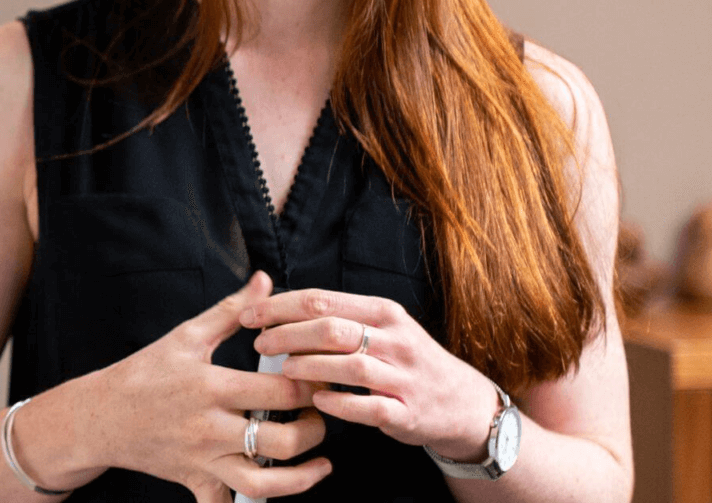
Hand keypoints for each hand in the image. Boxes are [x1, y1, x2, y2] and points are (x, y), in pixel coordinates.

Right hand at [92, 271, 331, 502]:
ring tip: (320, 462)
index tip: (323, 375)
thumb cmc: (147, 371)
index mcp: (213, 386)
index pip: (280, 390)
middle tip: (323, 415)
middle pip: (281, 440)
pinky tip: (278, 489)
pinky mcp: (195, 483)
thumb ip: (232, 310)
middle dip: (313, 430)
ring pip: (263, 483)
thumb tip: (265, 279)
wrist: (103, 415)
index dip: (311, 384)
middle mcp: (211, 428)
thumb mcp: (188, 334)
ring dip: (301, 478)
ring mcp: (204, 461)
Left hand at [240, 287, 499, 461]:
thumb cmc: (406, 359)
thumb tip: (283, 308)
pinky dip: (340, 403)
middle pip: (331, 328)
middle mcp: (394, 338)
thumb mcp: (382, 327)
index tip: (251, 313)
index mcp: (382, 311)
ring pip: (349, 364)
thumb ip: (340, 317)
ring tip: (282, 368)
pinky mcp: (406, 412)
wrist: (460, 401)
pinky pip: (368, 406)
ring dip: (309, 366)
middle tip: (259, 341)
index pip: (323, 299)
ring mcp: (402, 376)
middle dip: (288, 333)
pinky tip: (317, 401)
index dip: (282, 305)